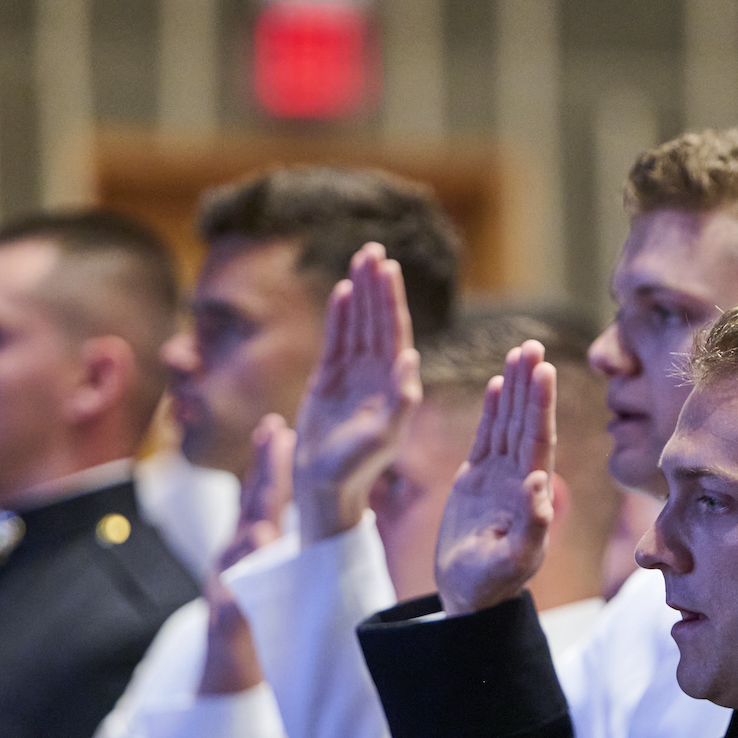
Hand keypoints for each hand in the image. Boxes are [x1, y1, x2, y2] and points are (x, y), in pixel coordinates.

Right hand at [200, 415, 293, 695]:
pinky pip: (232, 615)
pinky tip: (244, 593)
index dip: (266, 463)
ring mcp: (225, 592)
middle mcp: (231, 560)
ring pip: (239, 560)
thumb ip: (272, 533)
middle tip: (274, 439)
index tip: (277, 428)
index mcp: (246, 544)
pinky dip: (235, 603)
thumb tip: (295, 496)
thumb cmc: (253, 615)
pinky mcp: (228, 631)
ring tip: (267, 519)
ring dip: (252, 536)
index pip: (259, 497)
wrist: (228, 670)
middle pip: (249, 512)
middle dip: (261, 477)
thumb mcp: (262, 568)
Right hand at [292, 243, 420, 543]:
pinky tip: (342, 292)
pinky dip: (340, 317)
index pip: (394, 333)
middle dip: (375, 287)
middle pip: (378, 321)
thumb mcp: (383, 439)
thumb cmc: (357, 468)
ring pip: (358, 326)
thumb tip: (411, 360)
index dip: (390, 300)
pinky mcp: (331, 382)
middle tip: (374, 251)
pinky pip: (338, 341)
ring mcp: (355, 377)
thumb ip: (398, 402)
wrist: (327, 487)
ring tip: (361, 260)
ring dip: (359, 294)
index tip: (388, 269)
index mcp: (394, 384)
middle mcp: (377, 376)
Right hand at [434, 340, 555, 615]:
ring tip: (520, 351)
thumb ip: (531, 525)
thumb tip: (541, 484)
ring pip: (508, 423)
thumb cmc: (490, 584)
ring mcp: (499, 476)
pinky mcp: (477, 479)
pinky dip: (493, 410)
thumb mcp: (512, 561)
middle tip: (533, 346)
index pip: (537, 440)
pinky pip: (488, 436)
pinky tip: (498, 383)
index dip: (541, 405)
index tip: (544, 370)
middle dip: (530, 385)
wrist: (468, 595)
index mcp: (530, 493)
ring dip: (515, 389)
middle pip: (526, 423)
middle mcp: (519, 478)